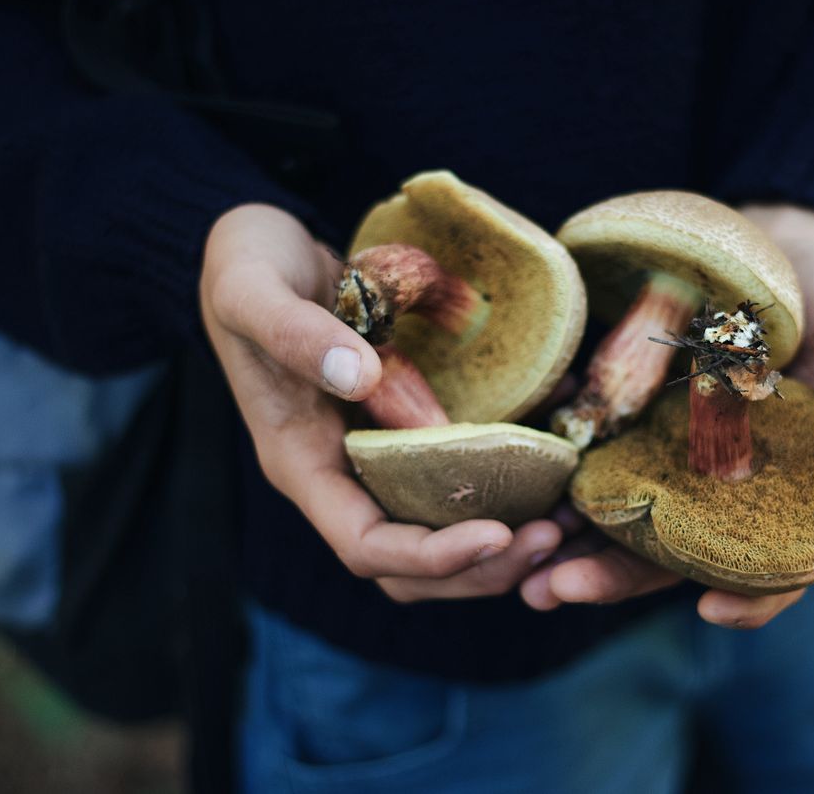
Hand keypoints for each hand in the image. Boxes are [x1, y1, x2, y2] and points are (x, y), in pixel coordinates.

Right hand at [200, 204, 561, 601]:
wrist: (259, 247)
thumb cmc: (245, 267)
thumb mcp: (253, 291)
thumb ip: (295, 334)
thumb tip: (361, 376)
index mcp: (300, 463)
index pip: (364, 546)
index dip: (430, 556)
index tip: (497, 532)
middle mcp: (343, 472)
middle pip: (411, 564)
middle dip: (482, 564)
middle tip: (554, 535)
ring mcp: (379, 452)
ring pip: (442, 527)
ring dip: (505, 535)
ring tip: (568, 516)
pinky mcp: (411, 422)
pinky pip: (464, 466)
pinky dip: (512, 470)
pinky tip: (562, 443)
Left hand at [521, 204, 813, 627]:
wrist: (771, 240)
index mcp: (798, 488)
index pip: (783, 562)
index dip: (756, 597)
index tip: (712, 612)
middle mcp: (731, 488)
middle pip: (679, 555)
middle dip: (617, 579)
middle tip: (554, 592)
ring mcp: (678, 459)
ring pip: (626, 521)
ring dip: (572, 549)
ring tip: (517, 568)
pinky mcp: (635, 421)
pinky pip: (596, 461)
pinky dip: (558, 483)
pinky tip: (512, 493)